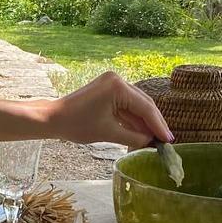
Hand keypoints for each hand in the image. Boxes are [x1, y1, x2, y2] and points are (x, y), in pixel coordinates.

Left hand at [54, 71, 172, 147]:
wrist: (53, 118)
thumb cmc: (77, 125)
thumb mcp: (109, 133)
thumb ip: (134, 137)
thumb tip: (151, 142)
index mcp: (117, 86)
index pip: (145, 107)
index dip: (158, 125)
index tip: (168, 140)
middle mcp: (117, 80)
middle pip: (143, 103)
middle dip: (153, 123)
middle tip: (165, 140)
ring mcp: (112, 83)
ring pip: (135, 105)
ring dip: (144, 122)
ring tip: (155, 139)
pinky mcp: (108, 90)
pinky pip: (126, 105)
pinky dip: (133, 119)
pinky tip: (142, 132)